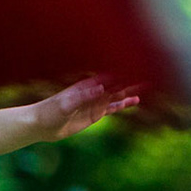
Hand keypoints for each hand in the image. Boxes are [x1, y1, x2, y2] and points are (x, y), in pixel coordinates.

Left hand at [23, 78, 140, 141]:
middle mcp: (93, 91)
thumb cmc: (49, 111)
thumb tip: (101, 88)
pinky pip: (111, 108)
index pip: (109, 77)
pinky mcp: (93, 114)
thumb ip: (83, 97)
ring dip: (130, 91)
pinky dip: (122, 105)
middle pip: (116, 84)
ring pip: (117, 95)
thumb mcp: (66, 104)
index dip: (123, 71)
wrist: (41, 125)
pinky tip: (134, 102)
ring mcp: (94, 102)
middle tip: (149, 75)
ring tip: (146, 87)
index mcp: (86, 85)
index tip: (138, 65)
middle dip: (131, 79)